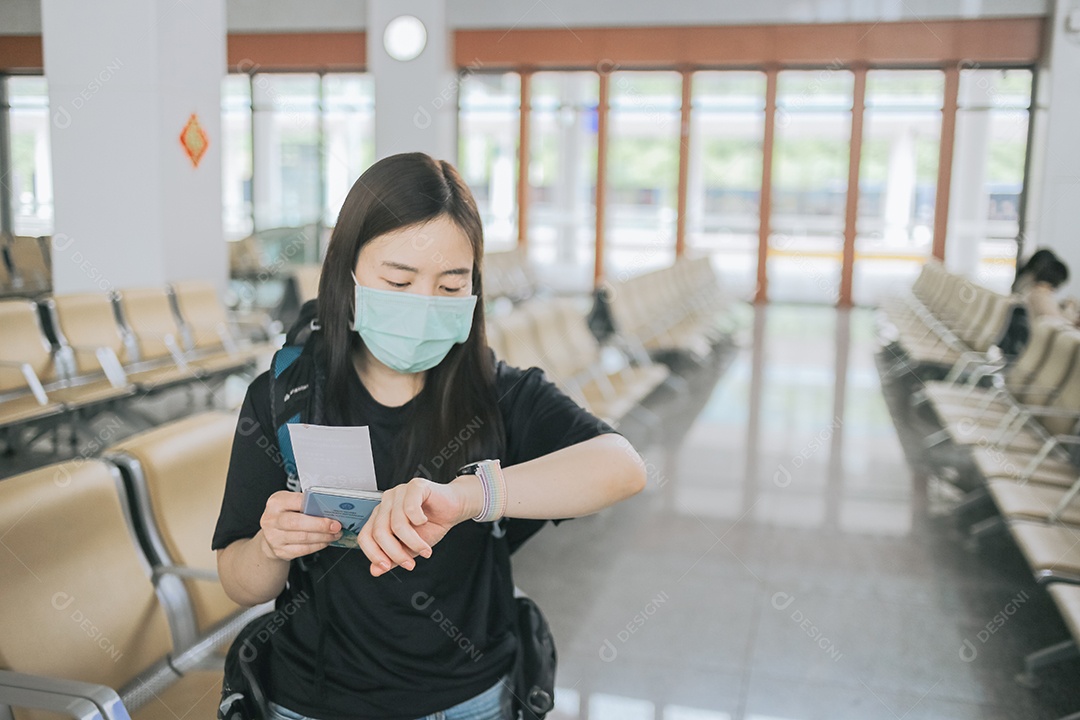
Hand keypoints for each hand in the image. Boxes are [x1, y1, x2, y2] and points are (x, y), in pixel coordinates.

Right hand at [259, 490, 342, 560]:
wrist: (271, 534)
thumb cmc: (286, 515)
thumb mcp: (291, 503)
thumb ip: (306, 504)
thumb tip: (330, 508)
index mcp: (276, 502)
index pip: (297, 501)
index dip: (315, 505)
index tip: (331, 510)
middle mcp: (272, 519)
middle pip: (298, 522)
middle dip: (321, 525)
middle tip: (336, 526)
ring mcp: (274, 537)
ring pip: (303, 538)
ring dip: (323, 536)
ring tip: (335, 534)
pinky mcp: (280, 551)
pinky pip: (303, 550)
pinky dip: (318, 545)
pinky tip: (325, 541)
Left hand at [355, 476, 480, 576]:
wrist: (454, 508)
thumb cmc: (432, 524)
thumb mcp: (410, 547)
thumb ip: (392, 557)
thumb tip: (375, 570)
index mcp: (381, 516)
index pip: (365, 536)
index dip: (374, 554)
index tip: (386, 567)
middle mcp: (386, 503)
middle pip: (380, 532)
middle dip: (396, 552)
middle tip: (410, 563)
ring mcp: (399, 492)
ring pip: (397, 523)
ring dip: (413, 542)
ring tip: (425, 549)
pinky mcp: (415, 486)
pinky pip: (410, 507)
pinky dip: (418, 520)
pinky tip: (424, 521)